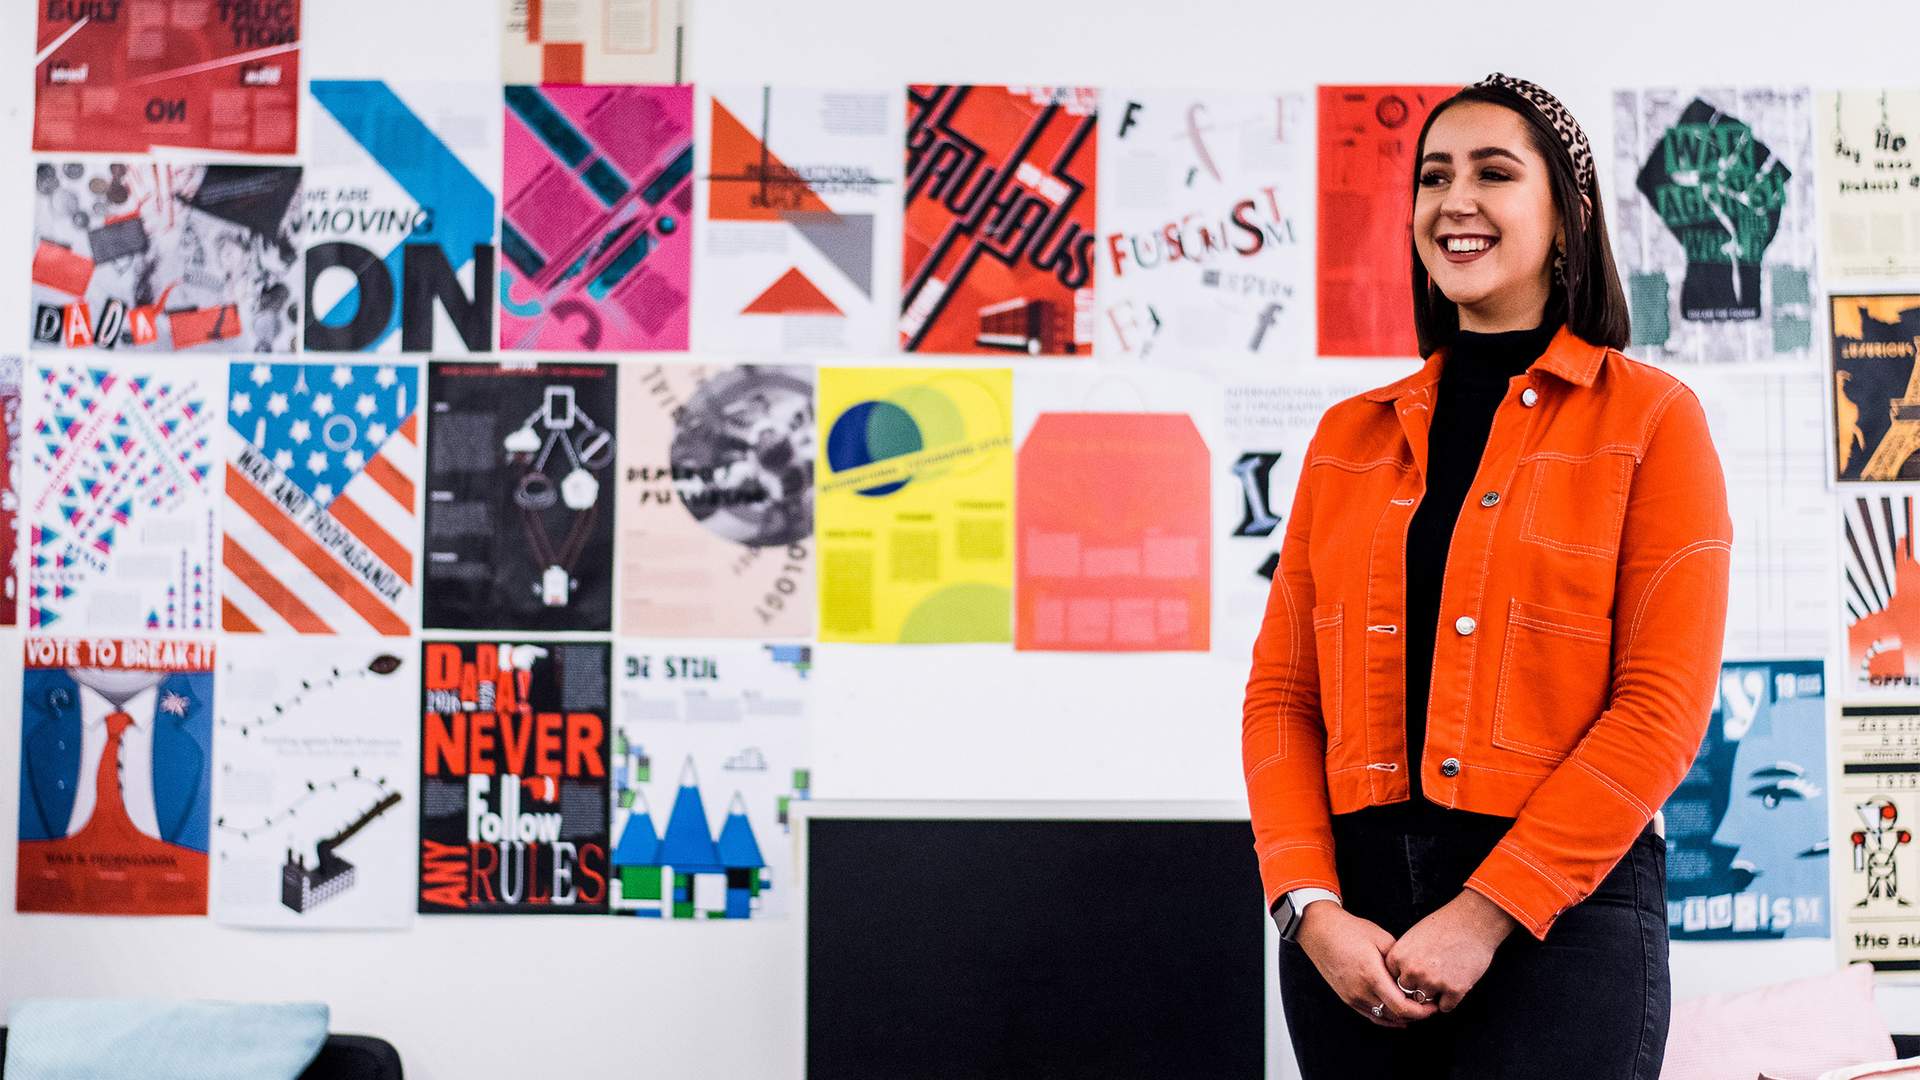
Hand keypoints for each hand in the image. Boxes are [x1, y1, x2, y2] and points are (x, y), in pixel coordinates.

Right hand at [1296, 904, 1438, 1028]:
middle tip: (1429, 1006)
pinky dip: (1387, 1018)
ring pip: (1383, 1018)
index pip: (1401, 1007)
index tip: (1433, 1005)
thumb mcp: (1380, 938)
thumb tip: (1415, 974)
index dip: (1421, 1011)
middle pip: (1395, 1016)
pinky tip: (1399, 1017)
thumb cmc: (1350, 930)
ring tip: (1417, 1009)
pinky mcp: (1346, 998)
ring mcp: (1351, 997)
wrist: (1319, 931)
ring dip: (1402, 1017)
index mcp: (1371, 975)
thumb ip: (1399, 959)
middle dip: (1416, 1015)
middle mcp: (1360, 991)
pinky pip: (1371, 1016)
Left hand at [1384, 889, 1518, 1012]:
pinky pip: (1446, 1007)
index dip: (1405, 978)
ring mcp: (1433, 982)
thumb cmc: (1443, 926)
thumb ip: (1404, 958)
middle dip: (1417, 989)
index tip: (1415, 972)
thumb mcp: (1413, 937)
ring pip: (1425, 1002)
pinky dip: (1450, 1001)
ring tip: (1443, 982)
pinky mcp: (1455, 990)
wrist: (1472, 922)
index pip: (1392, 980)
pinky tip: (1455, 986)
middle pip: (1407, 993)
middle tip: (1430, 980)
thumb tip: (1401, 978)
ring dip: (1433, 996)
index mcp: (1399, 957)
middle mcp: (1412, 971)